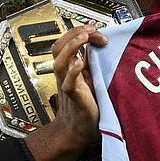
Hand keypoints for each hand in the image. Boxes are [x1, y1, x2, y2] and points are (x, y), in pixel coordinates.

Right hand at [24, 25, 107, 160]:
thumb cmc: (86, 105)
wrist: (78, 130)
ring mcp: (68, 84)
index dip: (82, 32)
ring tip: (83, 38)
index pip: (69, 41)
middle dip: (74, 33)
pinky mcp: (74, 97)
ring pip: (59, 61)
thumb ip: (92, 63)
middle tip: (90, 30)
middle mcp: (66, 74)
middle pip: (59, 46)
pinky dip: (73, 71)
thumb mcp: (91, 78)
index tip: (99, 34)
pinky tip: (80, 63)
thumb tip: (100, 45)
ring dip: (71, 47)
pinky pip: (68, 83)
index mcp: (70, 67)